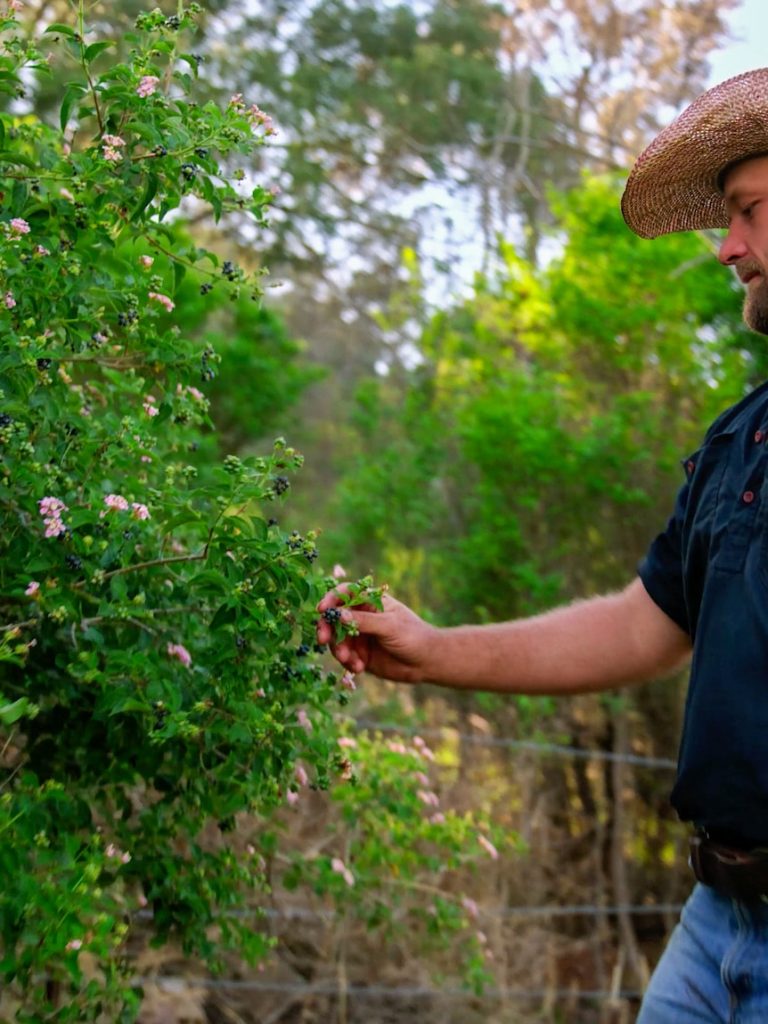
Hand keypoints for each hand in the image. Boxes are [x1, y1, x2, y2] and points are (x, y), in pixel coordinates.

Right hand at [316, 586, 435, 682]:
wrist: (426, 662)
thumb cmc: (413, 636)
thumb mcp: (389, 626)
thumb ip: (364, 621)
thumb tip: (338, 615)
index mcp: (370, 601)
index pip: (344, 593)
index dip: (331, 599)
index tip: (322, 610)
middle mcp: (361, 617)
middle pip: (334, 618)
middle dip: (327, 628)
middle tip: (323, 640)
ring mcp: (359, 636)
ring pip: (336, 640)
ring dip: (339, 650)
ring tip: (351, 661)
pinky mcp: (360, 655)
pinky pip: (344, 657)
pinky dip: (348, 662)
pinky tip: (359, 668)